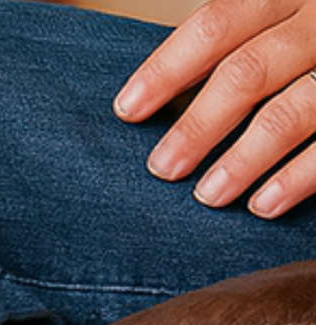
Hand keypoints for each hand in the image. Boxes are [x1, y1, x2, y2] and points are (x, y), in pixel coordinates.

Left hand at [114, 0, 315, 216]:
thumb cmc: (313, 33)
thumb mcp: (286, 17)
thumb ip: (243, 38)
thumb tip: (158, 97)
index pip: (222, 21)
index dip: (170, 67)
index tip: (128, 108)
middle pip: (251, 71)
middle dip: (199, 125)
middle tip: (161, 168)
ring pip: (294, 111)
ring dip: (244, 159)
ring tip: (207, 195)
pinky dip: (298, 177)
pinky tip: (263, 205)